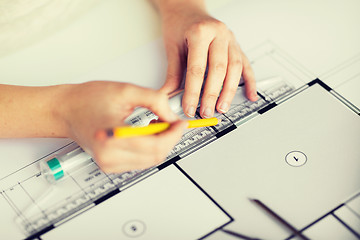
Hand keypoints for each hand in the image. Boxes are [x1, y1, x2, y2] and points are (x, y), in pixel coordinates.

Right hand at [60, 81, 186, 172]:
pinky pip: (140, 161)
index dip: (174, 134)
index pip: (155, 145)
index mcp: (112, 140)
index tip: (181, 123)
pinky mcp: (110, 165)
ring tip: (157, 124)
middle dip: (170, 138)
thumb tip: (172, 116)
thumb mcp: (125, 91)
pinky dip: (150, 148)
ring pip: (150, 160)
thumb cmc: (86, 99)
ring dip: (161, 143)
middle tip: (172, 122)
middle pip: (156, 156)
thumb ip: (155, 101)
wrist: (65, 110)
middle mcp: (109, 157)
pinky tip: (147, 133)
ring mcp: (109, 164)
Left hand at [157, 1, 256, 117]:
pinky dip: (249, 81)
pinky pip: (245, 65)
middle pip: (219, 69)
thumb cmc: (179, 25)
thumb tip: (170, 97)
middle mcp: (219, 34)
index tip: (189, 107)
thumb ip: (173, 74)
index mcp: (200, 33)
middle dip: (213, 94)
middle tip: (207, 111)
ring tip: (222, 107)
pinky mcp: (236, 45)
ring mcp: (230, 39)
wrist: (187, 9)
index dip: (193, 92)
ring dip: (229, 91)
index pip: (197, 68)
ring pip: (234, 68)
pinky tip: (250, 95)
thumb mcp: (172, 48)